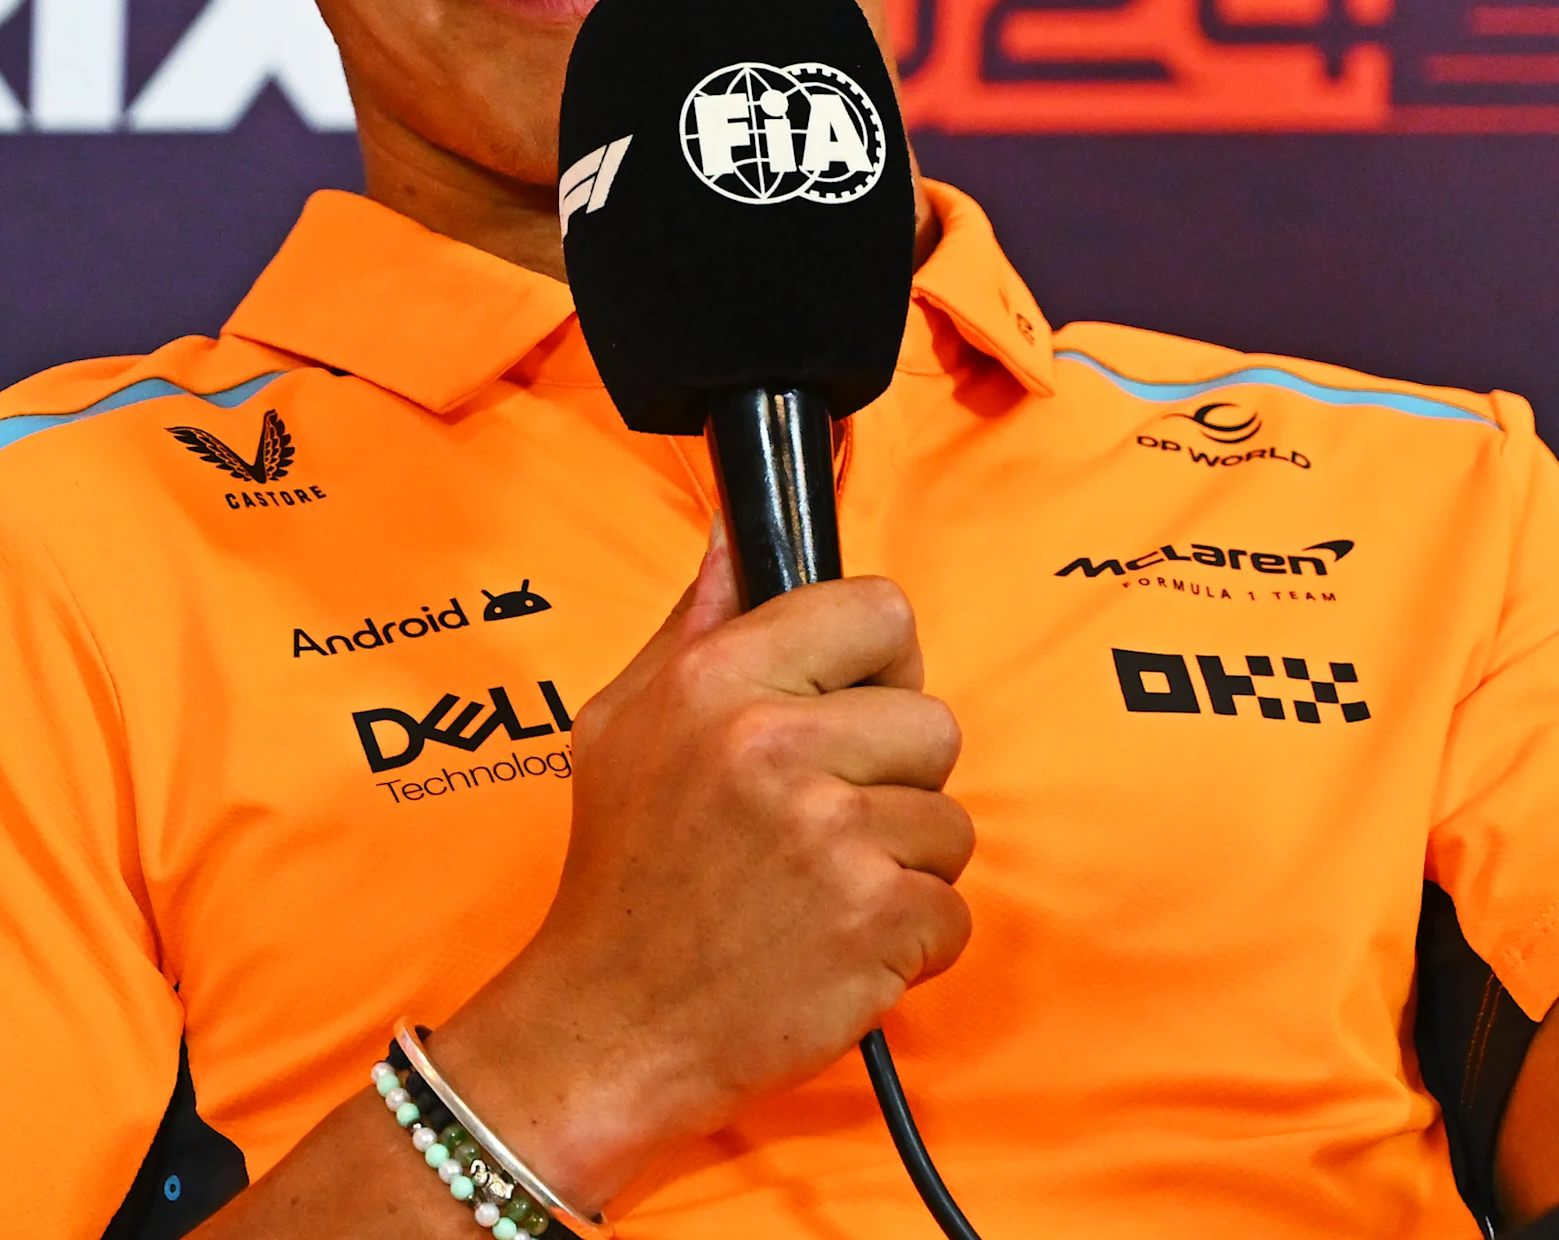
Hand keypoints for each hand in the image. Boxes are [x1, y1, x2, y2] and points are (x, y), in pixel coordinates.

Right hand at [431, 529, 972, 1207]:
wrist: (604, 1034)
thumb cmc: (619, 880)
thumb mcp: (623, 722)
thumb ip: (697, 618)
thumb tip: (739, 525)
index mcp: (719, 679)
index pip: (880, 609)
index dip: (877, 664)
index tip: (848, 708)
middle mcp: (776, 745)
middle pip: (933, 721)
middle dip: (893, 780)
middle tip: (817, 827)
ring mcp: (832, 836)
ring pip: (951, 822)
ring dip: (902, 866)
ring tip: (816, 894)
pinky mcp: (875, 922)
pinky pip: (954, 910)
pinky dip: (910, 944)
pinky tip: (836, 949)